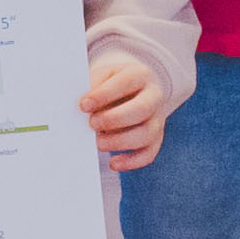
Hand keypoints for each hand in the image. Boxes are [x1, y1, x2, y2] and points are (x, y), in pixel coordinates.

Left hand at [82, 51, 176, 171]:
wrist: (132, 89)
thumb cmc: (111, 83)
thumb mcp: (103, 75)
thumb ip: (94, 86)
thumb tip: (81, 106)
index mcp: (139, 75)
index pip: (125, 83)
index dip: (104, 95)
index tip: (83, 105)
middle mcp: (154, 96)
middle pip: (142, 109)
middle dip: (114, 119)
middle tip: (92, 124)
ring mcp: (158, 119)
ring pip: (147, 134)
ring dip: (120, 142)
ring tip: (98, 143)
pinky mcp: (156, 138)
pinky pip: (149, 154)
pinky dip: (131, 162)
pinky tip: (113, 163)